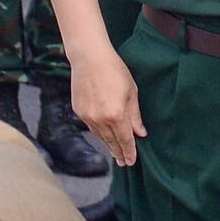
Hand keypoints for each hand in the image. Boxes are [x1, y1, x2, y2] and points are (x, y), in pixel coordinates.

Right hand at [71, 50, 145, 164]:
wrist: (89, 57)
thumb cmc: (114, 70)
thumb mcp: (131, 91)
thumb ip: (134, 115)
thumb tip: (140, 133)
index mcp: (116, 115)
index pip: (125, 140)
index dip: (129, 152)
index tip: (132, 161)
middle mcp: (100, 119)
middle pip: (112, 142)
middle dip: (119, 153)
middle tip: (124, 163)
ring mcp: (87, 117)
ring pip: (100, 137)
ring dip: (109, 145)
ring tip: (115, 153)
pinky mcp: (79, 111)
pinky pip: (91, 128)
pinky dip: (99, 134)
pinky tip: (104, 136)